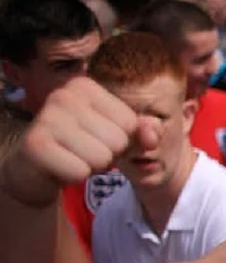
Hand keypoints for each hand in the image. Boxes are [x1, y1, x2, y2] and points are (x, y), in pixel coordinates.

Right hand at [0, 78, 152, 206]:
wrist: (35, 167)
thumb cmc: (81, 146)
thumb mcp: (117, 136)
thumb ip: (143, 133)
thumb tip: (152, 135)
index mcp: (84, 86)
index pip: (130, 123)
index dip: (121, 140)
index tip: (95, 137)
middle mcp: (63, 95)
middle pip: (118, 141)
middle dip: (106, 155)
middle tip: (81, 151)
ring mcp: (46, 118)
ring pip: (102, 158)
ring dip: (91, 166)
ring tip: (72, 157)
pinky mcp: (35, 145)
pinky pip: (80, 172)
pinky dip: (74, 176)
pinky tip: (60, 167)